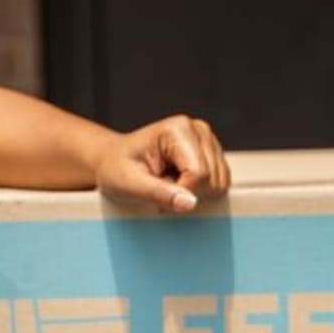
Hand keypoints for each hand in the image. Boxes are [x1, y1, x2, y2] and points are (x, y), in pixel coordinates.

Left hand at [94, 115, 230, 212]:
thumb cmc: (116, 168)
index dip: (181, 193)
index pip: (199, 173)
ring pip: (220, 183)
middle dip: (188, 193)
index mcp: (178, 129)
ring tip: (168, 184)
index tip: (157, 195)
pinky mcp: (212, 155)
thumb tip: (190, 203)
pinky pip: (220, 183)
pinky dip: (200, 191)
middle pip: (213, 179)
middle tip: (160, 189)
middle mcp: (198, 130)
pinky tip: (179, 183)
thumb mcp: (130, 183)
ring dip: (194, 193)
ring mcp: (208, 142)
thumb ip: (159, 193)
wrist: (113, 161)